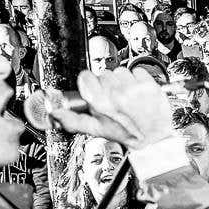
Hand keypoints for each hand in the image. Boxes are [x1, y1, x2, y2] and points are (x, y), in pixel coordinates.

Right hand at [46, 66, 173, 149]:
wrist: (154, 138)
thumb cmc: (127, 134)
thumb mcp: (97, 129)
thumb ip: (73, 120)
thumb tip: (55, 114)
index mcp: (101, 103)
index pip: (86, 77)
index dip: (89, 83)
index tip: (94, 90)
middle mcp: (116, 94)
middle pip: (103, 74)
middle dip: (107, 85)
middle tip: (113, 99)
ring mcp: (133, 88)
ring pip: (120, 71)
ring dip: (122, 81)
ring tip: (126, 97)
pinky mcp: (148, 84)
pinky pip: (137, 70)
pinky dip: (137, 79)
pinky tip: (137, 92)